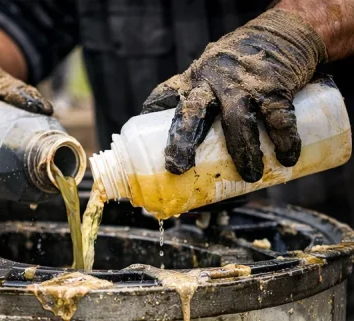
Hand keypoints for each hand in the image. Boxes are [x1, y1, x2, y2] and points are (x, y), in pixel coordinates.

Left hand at [141, 8, 326, 182]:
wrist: (283, 33)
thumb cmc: (239, 68)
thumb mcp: (211, 77)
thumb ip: (198, 107)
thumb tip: (184, 159)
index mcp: (192, 82)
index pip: (163, 97)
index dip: (151, 117)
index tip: (143, 143)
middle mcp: (212, 81)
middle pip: (192, 112)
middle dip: (182, 140)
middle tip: (178, 168)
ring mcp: (243, 84)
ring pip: (238, 121)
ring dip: (244, 152)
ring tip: (249, 176)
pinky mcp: (274, 87)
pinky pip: (278, 117)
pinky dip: (284, 139)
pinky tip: (287, 158)